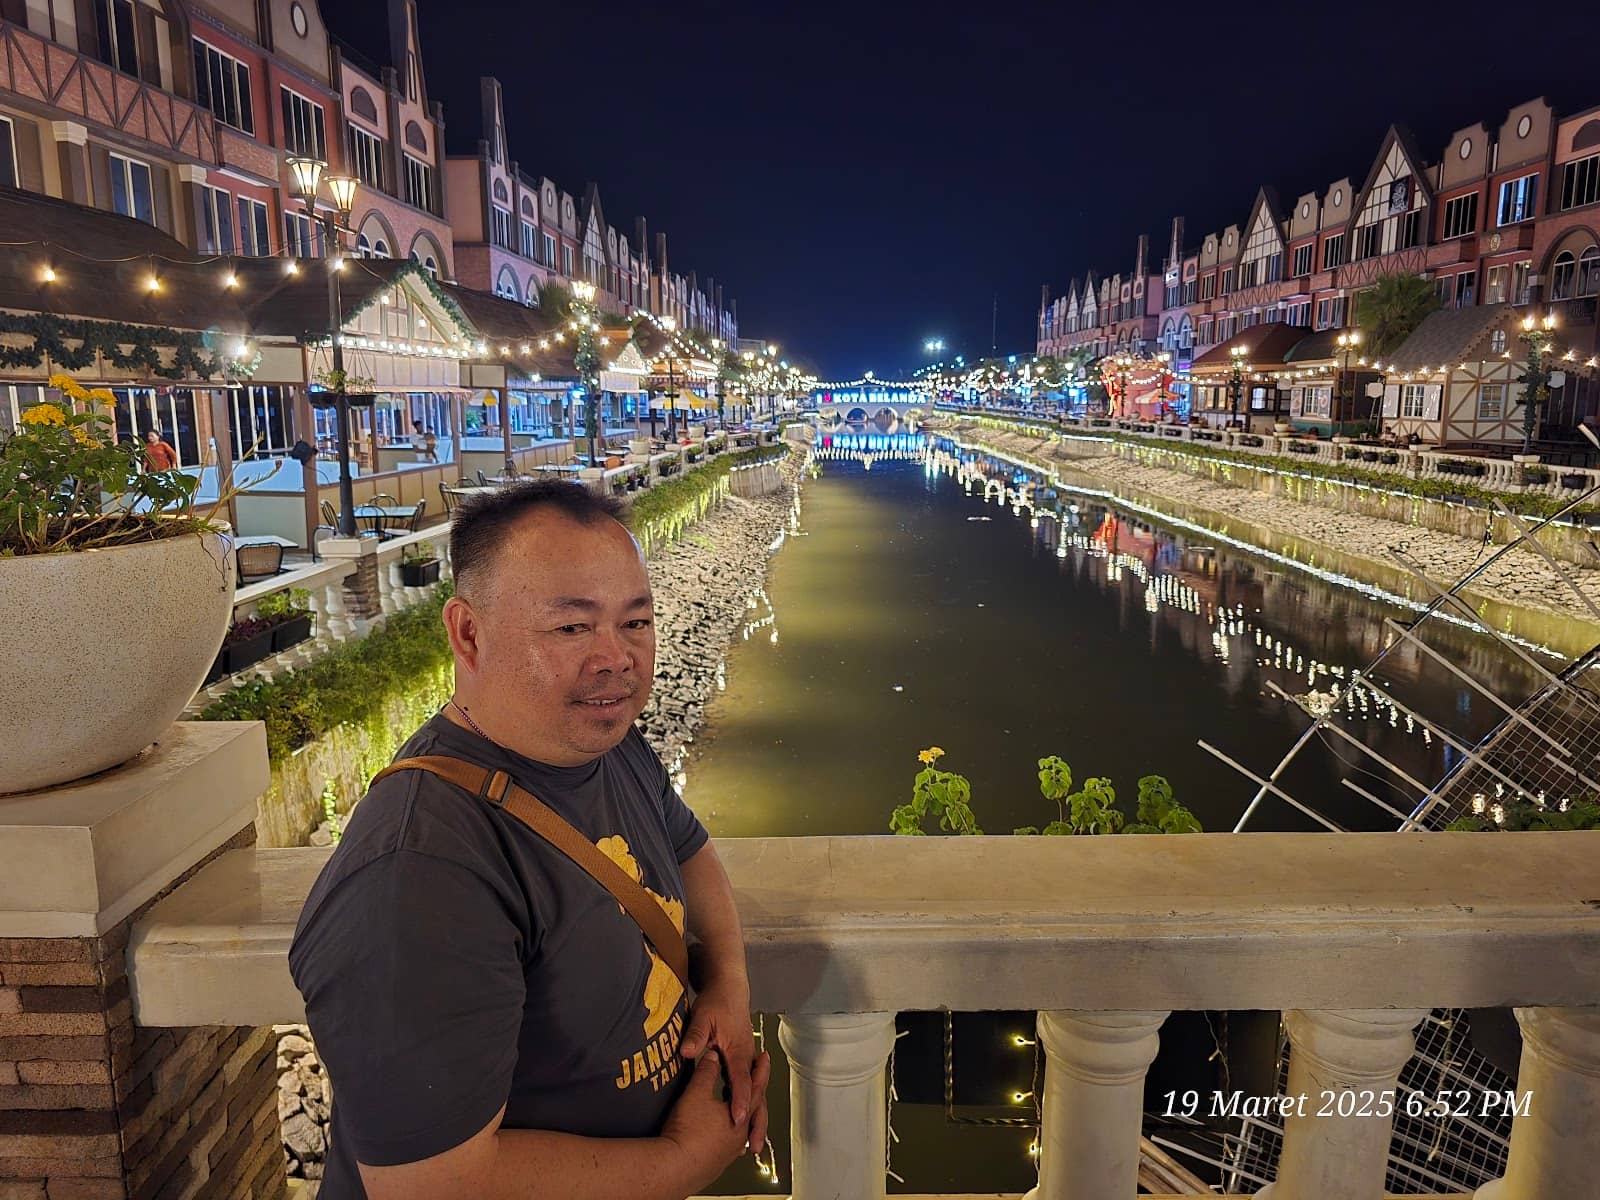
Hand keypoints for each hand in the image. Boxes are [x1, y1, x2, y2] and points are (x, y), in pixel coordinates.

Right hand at [660, 1051, 748, 1193]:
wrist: (673, 1166)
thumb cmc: (687, 1132)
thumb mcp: (697, 1092)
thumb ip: (707, 1071)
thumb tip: (713, 1056)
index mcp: (741, 1117)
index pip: (757, 1087)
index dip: (761, 1069)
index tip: (765, 1059)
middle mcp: (740, 1136)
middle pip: (755, 1110)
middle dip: (756, 1092)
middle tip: (758, 1080)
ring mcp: (729, 1152)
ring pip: (744, 1130)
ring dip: (745, 1116)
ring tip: (742, 1108)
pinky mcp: (716, 1163)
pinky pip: (730, 1144)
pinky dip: (731, 1132)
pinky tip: (725, 1134)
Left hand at [681, 979, 768, 1153]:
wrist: (729, 989)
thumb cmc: (716, 1003)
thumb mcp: (703, 1016)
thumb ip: (696, 1035)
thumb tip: (687, 1052)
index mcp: (738, 1051)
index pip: (739, 1079)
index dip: (739, 1100)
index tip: (738, 1119)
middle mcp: (747, 1060)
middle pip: (756, 1095)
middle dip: (756, 1121)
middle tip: (753, 1147)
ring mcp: (746, 1062)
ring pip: (756, 1095)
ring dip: (756, 1119)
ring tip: (752, 1146)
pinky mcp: (742, 1063)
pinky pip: (748, 1090)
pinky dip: (749, 1109)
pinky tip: (742, 1126)